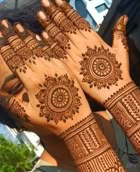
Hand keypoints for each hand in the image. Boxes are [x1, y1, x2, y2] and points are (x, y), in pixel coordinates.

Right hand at [0, 20, 90, 134]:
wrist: (77, 123)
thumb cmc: (51, 122)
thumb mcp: (27, 115)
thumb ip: (10, 102)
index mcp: (31, 80)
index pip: (14, 59)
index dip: (5, 47)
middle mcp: (44, 71)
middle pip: (25, 49)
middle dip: (13, 37)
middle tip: (5, 25)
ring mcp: (57, 68)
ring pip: (40, 48)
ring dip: (28, 36)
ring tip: (19, 28)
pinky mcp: (67, 69)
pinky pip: (54, 52)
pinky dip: (46, 43)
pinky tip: (42, 37)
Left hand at [37, 0, 131, 104]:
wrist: (115, 91)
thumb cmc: (119, 72)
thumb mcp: (122, 50)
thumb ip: (119, 32)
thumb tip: (124, 18)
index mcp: (94, 39)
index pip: (77, 20)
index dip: (67, 9)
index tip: (58, 0)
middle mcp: (82, 45)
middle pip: (65, 25)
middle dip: (54, 12)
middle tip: (44, 2)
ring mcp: (74, 57)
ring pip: (58, 37)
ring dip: (48, 25)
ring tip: (40, 15)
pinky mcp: (70, 68)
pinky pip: (57, 54)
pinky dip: (49, 44)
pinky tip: (42, 36)